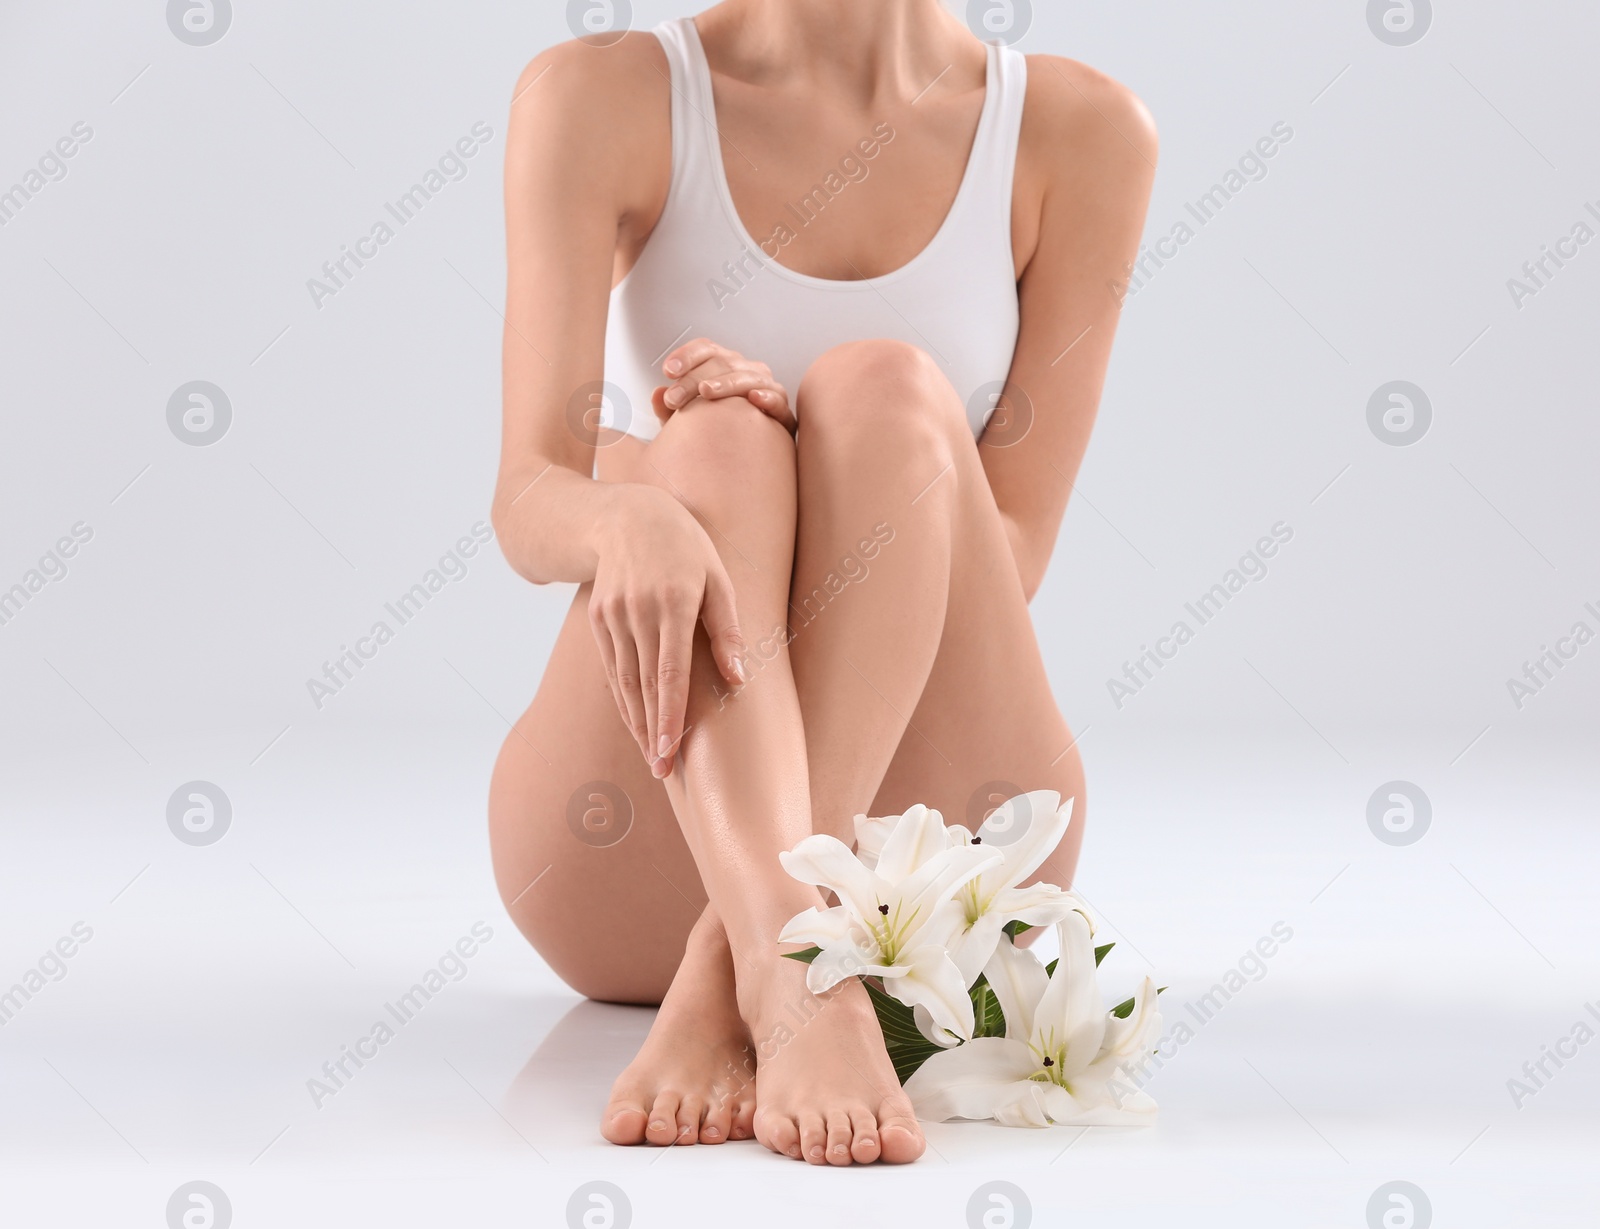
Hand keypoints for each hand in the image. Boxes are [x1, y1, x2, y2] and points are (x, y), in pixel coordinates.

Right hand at [589, 486, 748, 778]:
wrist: (627, 518)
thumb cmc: (687, 549)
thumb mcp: (718, 579)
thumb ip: (726, 630)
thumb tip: (737, 678)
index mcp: (675, 602)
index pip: (670, 671)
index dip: (669, 714)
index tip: (669, 750)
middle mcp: (639, 612)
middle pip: (645, 684)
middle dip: (653, 731)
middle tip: (663, 770)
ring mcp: (612, 616)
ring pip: (625, 681)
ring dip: (636, 721)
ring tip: (650, 756)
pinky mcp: (598, 619)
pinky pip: (612, 668)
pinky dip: (623, 698)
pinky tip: (634, 721)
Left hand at [652, 338, 795, 431]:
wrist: (749, 459)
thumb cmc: (716, 433)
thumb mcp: (687, 422)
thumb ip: (669, 410)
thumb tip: (656, 394)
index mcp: (722, 366)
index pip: (705, 349)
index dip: (686, 356)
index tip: (668, 370)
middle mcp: (745, 370)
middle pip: (721, 362)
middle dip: (694, 379)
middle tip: (673, 399)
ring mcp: (766, 387)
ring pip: (747, 376)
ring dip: (725, 383)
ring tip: (706, 392)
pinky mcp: (782, 411)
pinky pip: (778, 400)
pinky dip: (767, 397)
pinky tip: (753, 399)